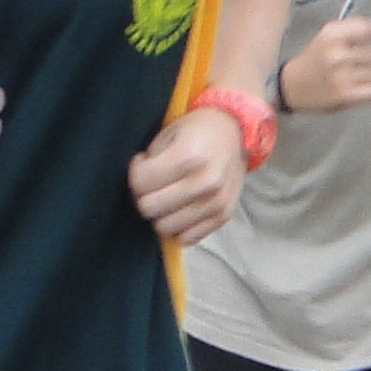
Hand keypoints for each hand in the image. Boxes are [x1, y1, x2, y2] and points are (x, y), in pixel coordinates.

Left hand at [130, 108, 243, 243]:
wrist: (235, 133)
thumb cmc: (197, 131)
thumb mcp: (168, 134)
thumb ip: (150, 161)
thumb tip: (138, 191)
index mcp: (189, 156)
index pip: (140, 183)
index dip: (136, 171)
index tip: (144, 162)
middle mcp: (206, 182)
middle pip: (149, 208)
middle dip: (145, 195)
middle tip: (154, 182)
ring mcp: (216, 202)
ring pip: (164, 227)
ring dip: (161, 212)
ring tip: (168, 194)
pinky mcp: (222, 216)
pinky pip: (187, 238)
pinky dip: (179, 226)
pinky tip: (180, 208)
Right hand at [277, 16, 370, 111]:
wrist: (291, 86)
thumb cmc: (313, 60)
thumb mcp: (326, 36)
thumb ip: (351, 28)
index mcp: (331, 34)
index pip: (367, 29)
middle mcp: (336, 53)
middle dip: (369, 60)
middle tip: (354, 65)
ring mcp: (341, 75)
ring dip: (368, 76)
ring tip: (351, 77)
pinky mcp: (345, 94)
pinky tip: (365, 89)